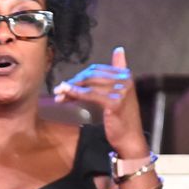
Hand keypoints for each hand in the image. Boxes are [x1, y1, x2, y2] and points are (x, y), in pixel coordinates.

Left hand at [54, 46, 147, 161]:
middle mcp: (125, 80)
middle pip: (91, 76)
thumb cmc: (120, 117)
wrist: (129, 136)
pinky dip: (76, 94)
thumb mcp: (116, 94)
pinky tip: (66, 97)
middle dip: (73, 82)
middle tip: (59, 90)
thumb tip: (117, 52)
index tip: (67, 84)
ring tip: (59, 95)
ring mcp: (121, 90)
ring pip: (89, 85)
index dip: (79, 76)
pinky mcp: (115, 102)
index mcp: (125, 74)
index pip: (96, 69)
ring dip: (71, 89)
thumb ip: (113, 77)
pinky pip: (90, 95)